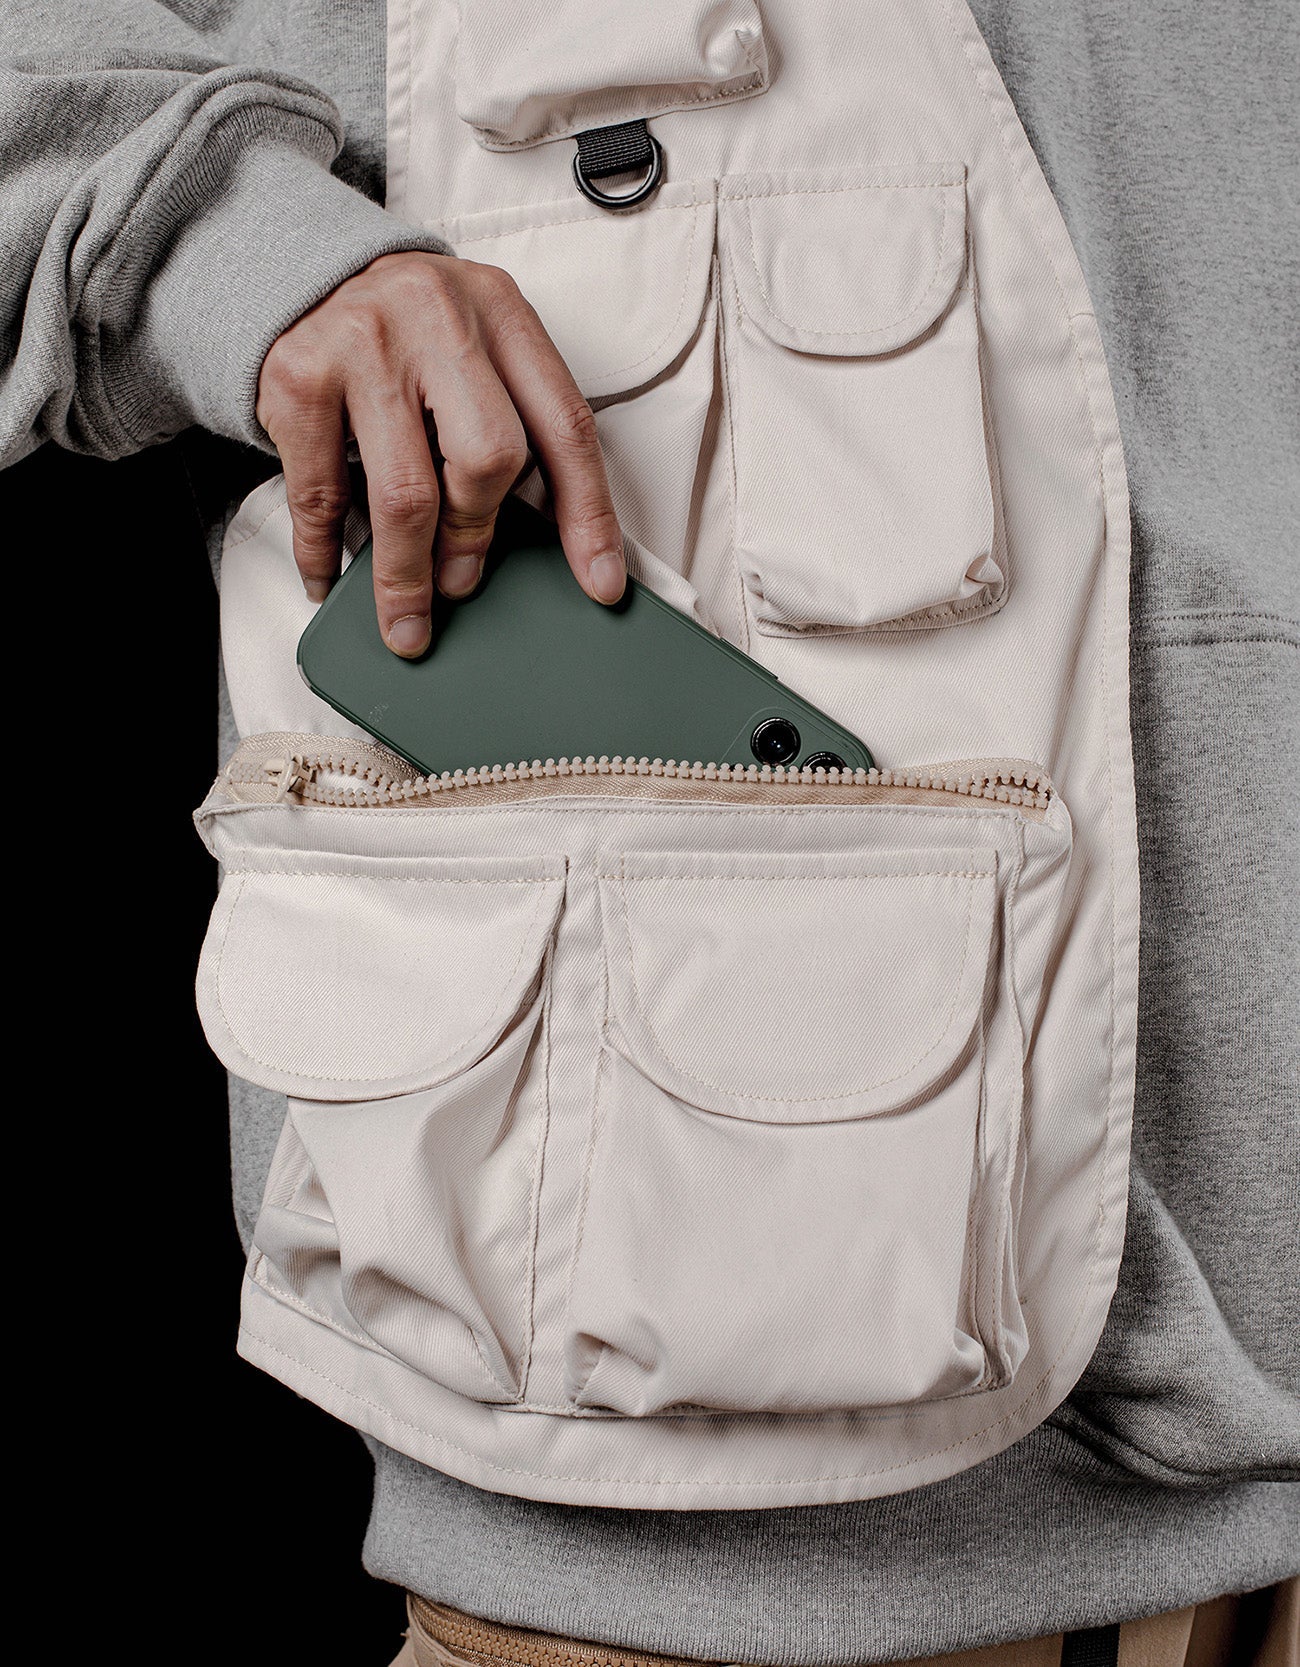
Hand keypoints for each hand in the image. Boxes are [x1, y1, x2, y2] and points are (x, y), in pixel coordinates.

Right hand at [255, 250, 625, 656]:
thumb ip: (510, 419)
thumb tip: (536, 541)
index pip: (565, 426)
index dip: (588, 515)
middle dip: (476, 538)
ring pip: (406, 493)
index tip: (600, 583)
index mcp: (502, 313)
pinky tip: (333, 579)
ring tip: (409, 616)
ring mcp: (364, 344)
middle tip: (461, 580)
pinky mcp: (299, 376)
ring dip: (407, 575)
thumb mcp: (475, 347)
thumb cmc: (409, 330)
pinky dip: (327, 554)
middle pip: (488, 458)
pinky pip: (322, 495)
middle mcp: (438, 319)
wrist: (303, 266)